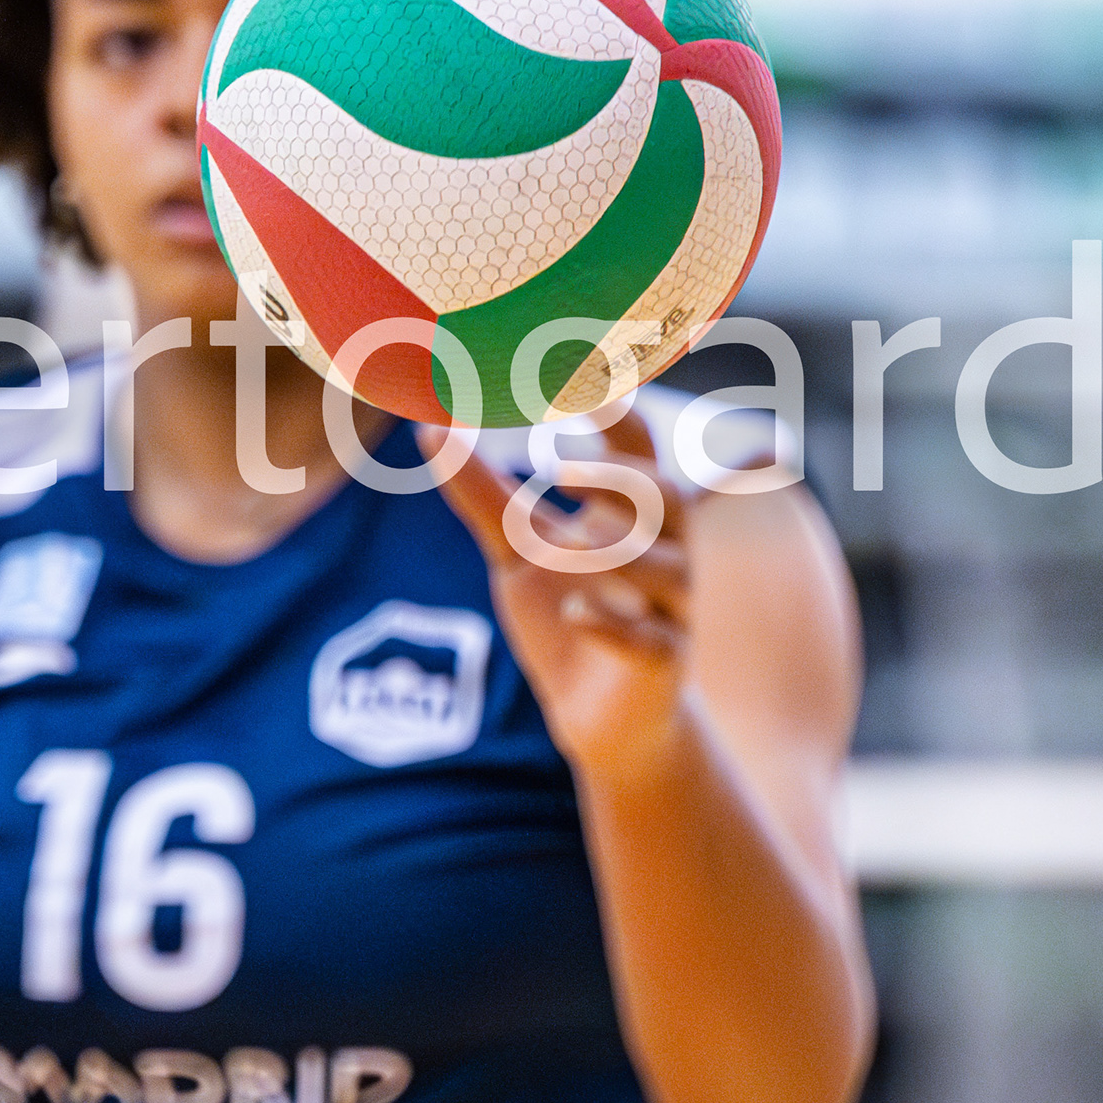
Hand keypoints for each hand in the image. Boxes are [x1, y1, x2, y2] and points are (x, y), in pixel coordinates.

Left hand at [426, 404, 694, 774]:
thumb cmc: (565, 614)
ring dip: (624, 553)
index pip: (639, 452)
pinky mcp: (663, 666)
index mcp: (633, 515)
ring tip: (571, 540)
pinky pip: (652, 642)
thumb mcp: (518, 551)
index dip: (619, 418)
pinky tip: (574, 614)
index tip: (585, 385)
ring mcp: (670, 612)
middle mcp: (664, 553)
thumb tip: (431, 429)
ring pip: (671, 571)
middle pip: (668, 500)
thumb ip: (484, 494)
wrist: (597, 717)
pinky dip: (615, 627)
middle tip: (559, 469)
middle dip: (622, 481)